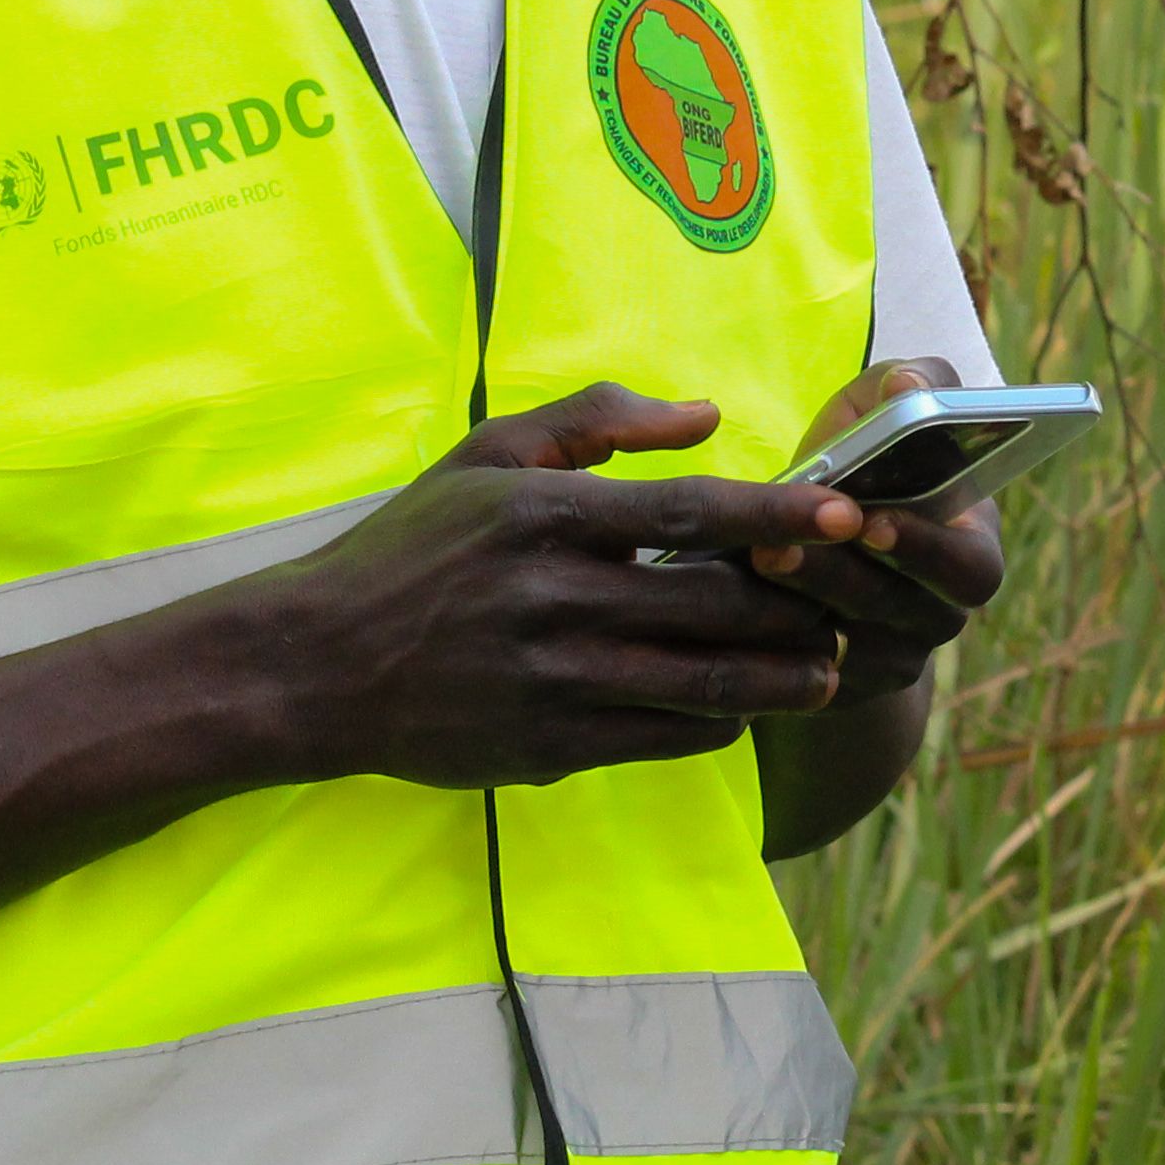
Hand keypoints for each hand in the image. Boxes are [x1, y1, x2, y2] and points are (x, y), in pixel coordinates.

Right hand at [231, 380, 872, 789]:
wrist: (317, 666)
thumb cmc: (413, 549)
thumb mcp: (488, 456)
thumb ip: (599, 422)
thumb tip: (706, 415)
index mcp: (547, 518)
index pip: (691, 511)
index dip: (778, 513)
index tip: (847, 512)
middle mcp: (555, 600)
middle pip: (718, 606)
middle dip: (799, 606)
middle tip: (846, 599)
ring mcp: (554, 682)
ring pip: (705, 684)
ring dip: (781, 677)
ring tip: (824, 666)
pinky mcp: (549, 749)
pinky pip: (665, 738)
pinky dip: (717, 721)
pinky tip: (740, 705)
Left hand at [774, 358, 1010, 701]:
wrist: (818, 550)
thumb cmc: (858, 465)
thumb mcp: (883, 418)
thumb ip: (911, 383)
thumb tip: (914, 384)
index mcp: (968, 550)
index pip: (974, 571)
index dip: (927, 551)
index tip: (870, 522)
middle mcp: (938, 615)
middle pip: (898, 611)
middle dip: (834, 576)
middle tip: (775, 543)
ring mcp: (890, 660)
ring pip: (845, 647)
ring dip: (794, 605)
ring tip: (747, 559)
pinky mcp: (835, 693)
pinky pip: (801, 680)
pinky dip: (766, 646)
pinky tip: (725, 611)